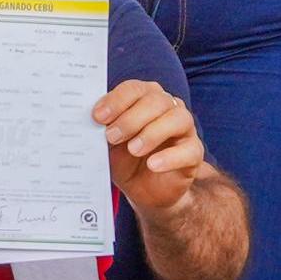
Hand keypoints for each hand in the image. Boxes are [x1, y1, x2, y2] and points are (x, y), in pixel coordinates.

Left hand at [94, 78, 208, 217]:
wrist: (144, 190)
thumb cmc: (125, 159)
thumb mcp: (109, 144)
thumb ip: (102, 130)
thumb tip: (86, 121)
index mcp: (145, 98)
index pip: (134, 89)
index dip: (116, 100)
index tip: (98, 117)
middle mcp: (168, 107)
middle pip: (156, 100)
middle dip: (131, 118)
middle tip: (112, 136)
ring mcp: (184, 129)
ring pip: (177, 119)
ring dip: (152, 133)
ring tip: (133, 149)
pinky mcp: (194, 152)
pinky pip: (189, 149)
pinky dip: (170, 156)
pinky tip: (153, 165)